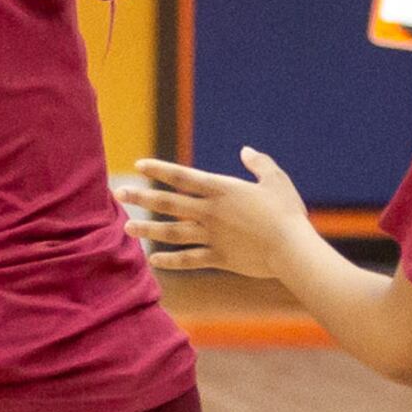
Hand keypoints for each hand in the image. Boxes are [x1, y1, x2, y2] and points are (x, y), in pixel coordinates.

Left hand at [122, 149, 314, 286]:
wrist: (293, 250)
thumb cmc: (288, 213)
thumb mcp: (276, 180)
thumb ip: (259, 164)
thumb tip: (246, 151)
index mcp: (222, 190)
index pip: (183, 177)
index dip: (159, 170)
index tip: (138, 165)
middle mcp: (211, 212)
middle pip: (168, 203)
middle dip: (141, 198)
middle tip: (118, 194)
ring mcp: (212, 236)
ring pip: (171, 231)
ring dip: (147, 229)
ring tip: (126, 227)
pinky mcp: (218, 257)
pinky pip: (188, 259)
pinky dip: (169, 260)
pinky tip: (153, 259)